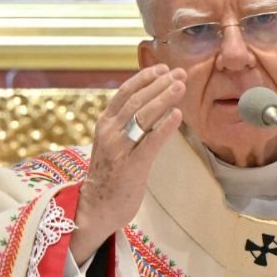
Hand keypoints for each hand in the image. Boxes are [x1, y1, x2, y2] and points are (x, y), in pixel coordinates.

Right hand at [70, 65, 183, 263]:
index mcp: (105, 124)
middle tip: (179, 73)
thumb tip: (150, 104)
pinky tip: (177, 115)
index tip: (162, 68)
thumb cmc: (110, 174)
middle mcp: (109, 133)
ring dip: (163, 99)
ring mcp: (119, 150)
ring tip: (181, 86)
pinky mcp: (131, 167)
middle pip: (136, 101)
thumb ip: (126, 124)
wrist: (95, 208)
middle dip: (159, 85)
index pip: (124, 93)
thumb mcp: (114, 143)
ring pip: (142, 117)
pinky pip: (150, 143)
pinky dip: (164, 127)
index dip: (144, 78)